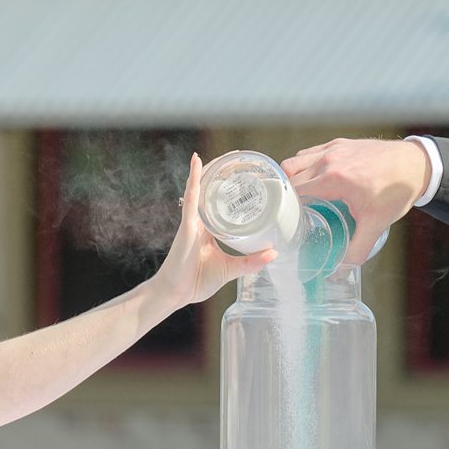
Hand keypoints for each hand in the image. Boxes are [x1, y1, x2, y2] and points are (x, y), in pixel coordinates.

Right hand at [152, 154, 275, 308]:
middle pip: (212, 190)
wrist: (175, 294)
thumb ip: (251, 261)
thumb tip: (274, 253)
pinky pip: (191, 198)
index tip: (248, 176)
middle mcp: (200, 220)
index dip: (233, 188)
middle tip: (243, 159)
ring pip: (202, 188)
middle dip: (226, 173)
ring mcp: (192, 220)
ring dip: (213, 169)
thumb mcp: (231, 268)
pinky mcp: (186, 225)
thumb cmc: (196, 281)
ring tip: (228, 155)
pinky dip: (194, 179)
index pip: (222, 202)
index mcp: (210, 229)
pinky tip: (197, 162)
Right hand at [279, 138, 428, 263]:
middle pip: (290, 175)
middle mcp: (329, 160)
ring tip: (299, 196)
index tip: (285, 219)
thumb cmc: (396, 190)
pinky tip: (314, 179)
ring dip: (293, 177)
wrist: (416, 165)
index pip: (294, 191)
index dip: (286, 206)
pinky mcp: (339, 143)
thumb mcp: (376, 223)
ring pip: (296, 161)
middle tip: (290, 211)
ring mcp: (333, 148)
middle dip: (286, 194)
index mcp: (334, 179)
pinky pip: (310, 153)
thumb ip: (357, 249)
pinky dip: (305, 165)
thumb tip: (341, 269)